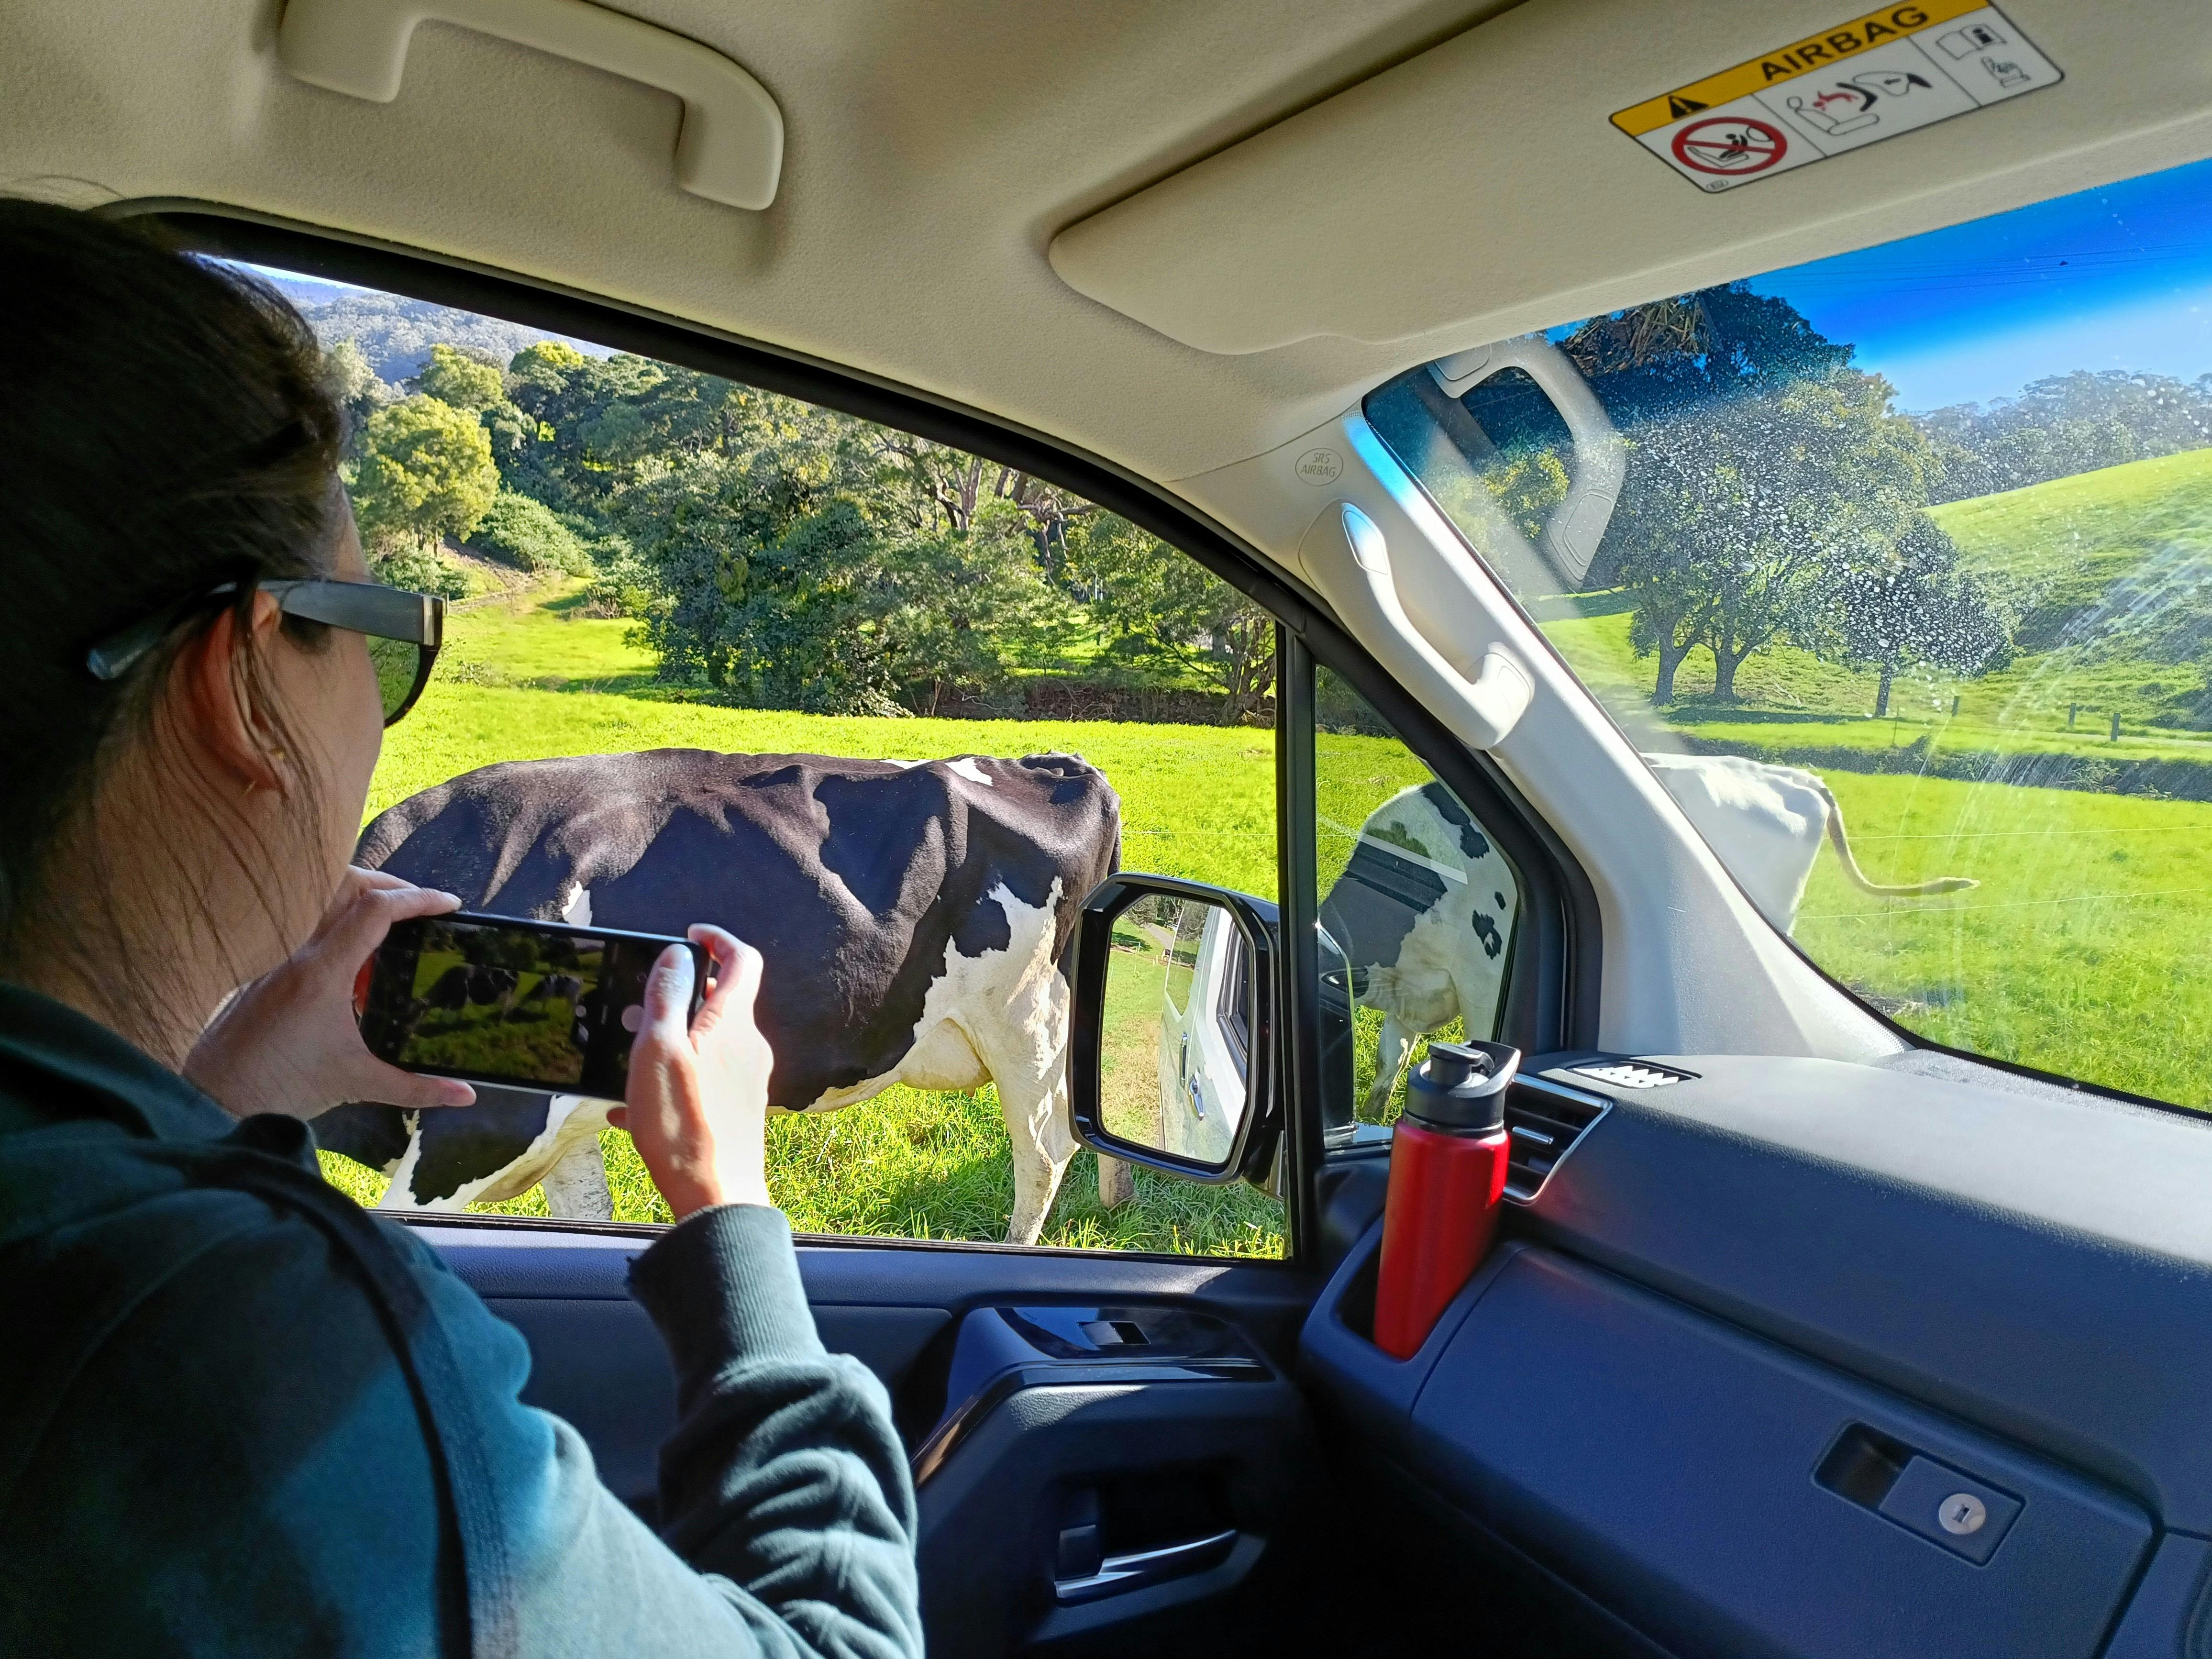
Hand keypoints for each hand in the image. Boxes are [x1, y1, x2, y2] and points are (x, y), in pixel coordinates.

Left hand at [184, 868, 477, 1119]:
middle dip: (388, 882)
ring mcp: (276, 954)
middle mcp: (296, 952)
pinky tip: (355, 958)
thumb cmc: (282, 1086)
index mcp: (323, 972)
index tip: (449, 906)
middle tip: (419, 904)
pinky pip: (304, 923)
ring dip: (359, 898)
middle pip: (343, 883)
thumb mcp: (357, 1084)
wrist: (213, 1096)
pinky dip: (336, 921)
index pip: (376, 909)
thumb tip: (468, 1095)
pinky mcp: (264, 966)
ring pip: (319, 898)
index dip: (418, 899)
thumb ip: (417, 1088)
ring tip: (391, 925)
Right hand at [608, 925, 773, 1219]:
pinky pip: (704, 1079)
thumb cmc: (684, 1125)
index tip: (691, 936)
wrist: (716, 1198)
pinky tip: (635, 1107)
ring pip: (707, 1041)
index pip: (742, 959)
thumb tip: (677, 954)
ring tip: (631, 1056)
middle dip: (677, 996)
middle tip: (636, 1009)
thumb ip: (667, 996)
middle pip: (720, 1001)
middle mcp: (748, 1046)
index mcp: (732, 1023)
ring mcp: (746, 1079)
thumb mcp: (659, 1049)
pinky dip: (672, 1079)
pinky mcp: (737, 1109)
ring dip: (670, 1038)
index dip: (718, 940)